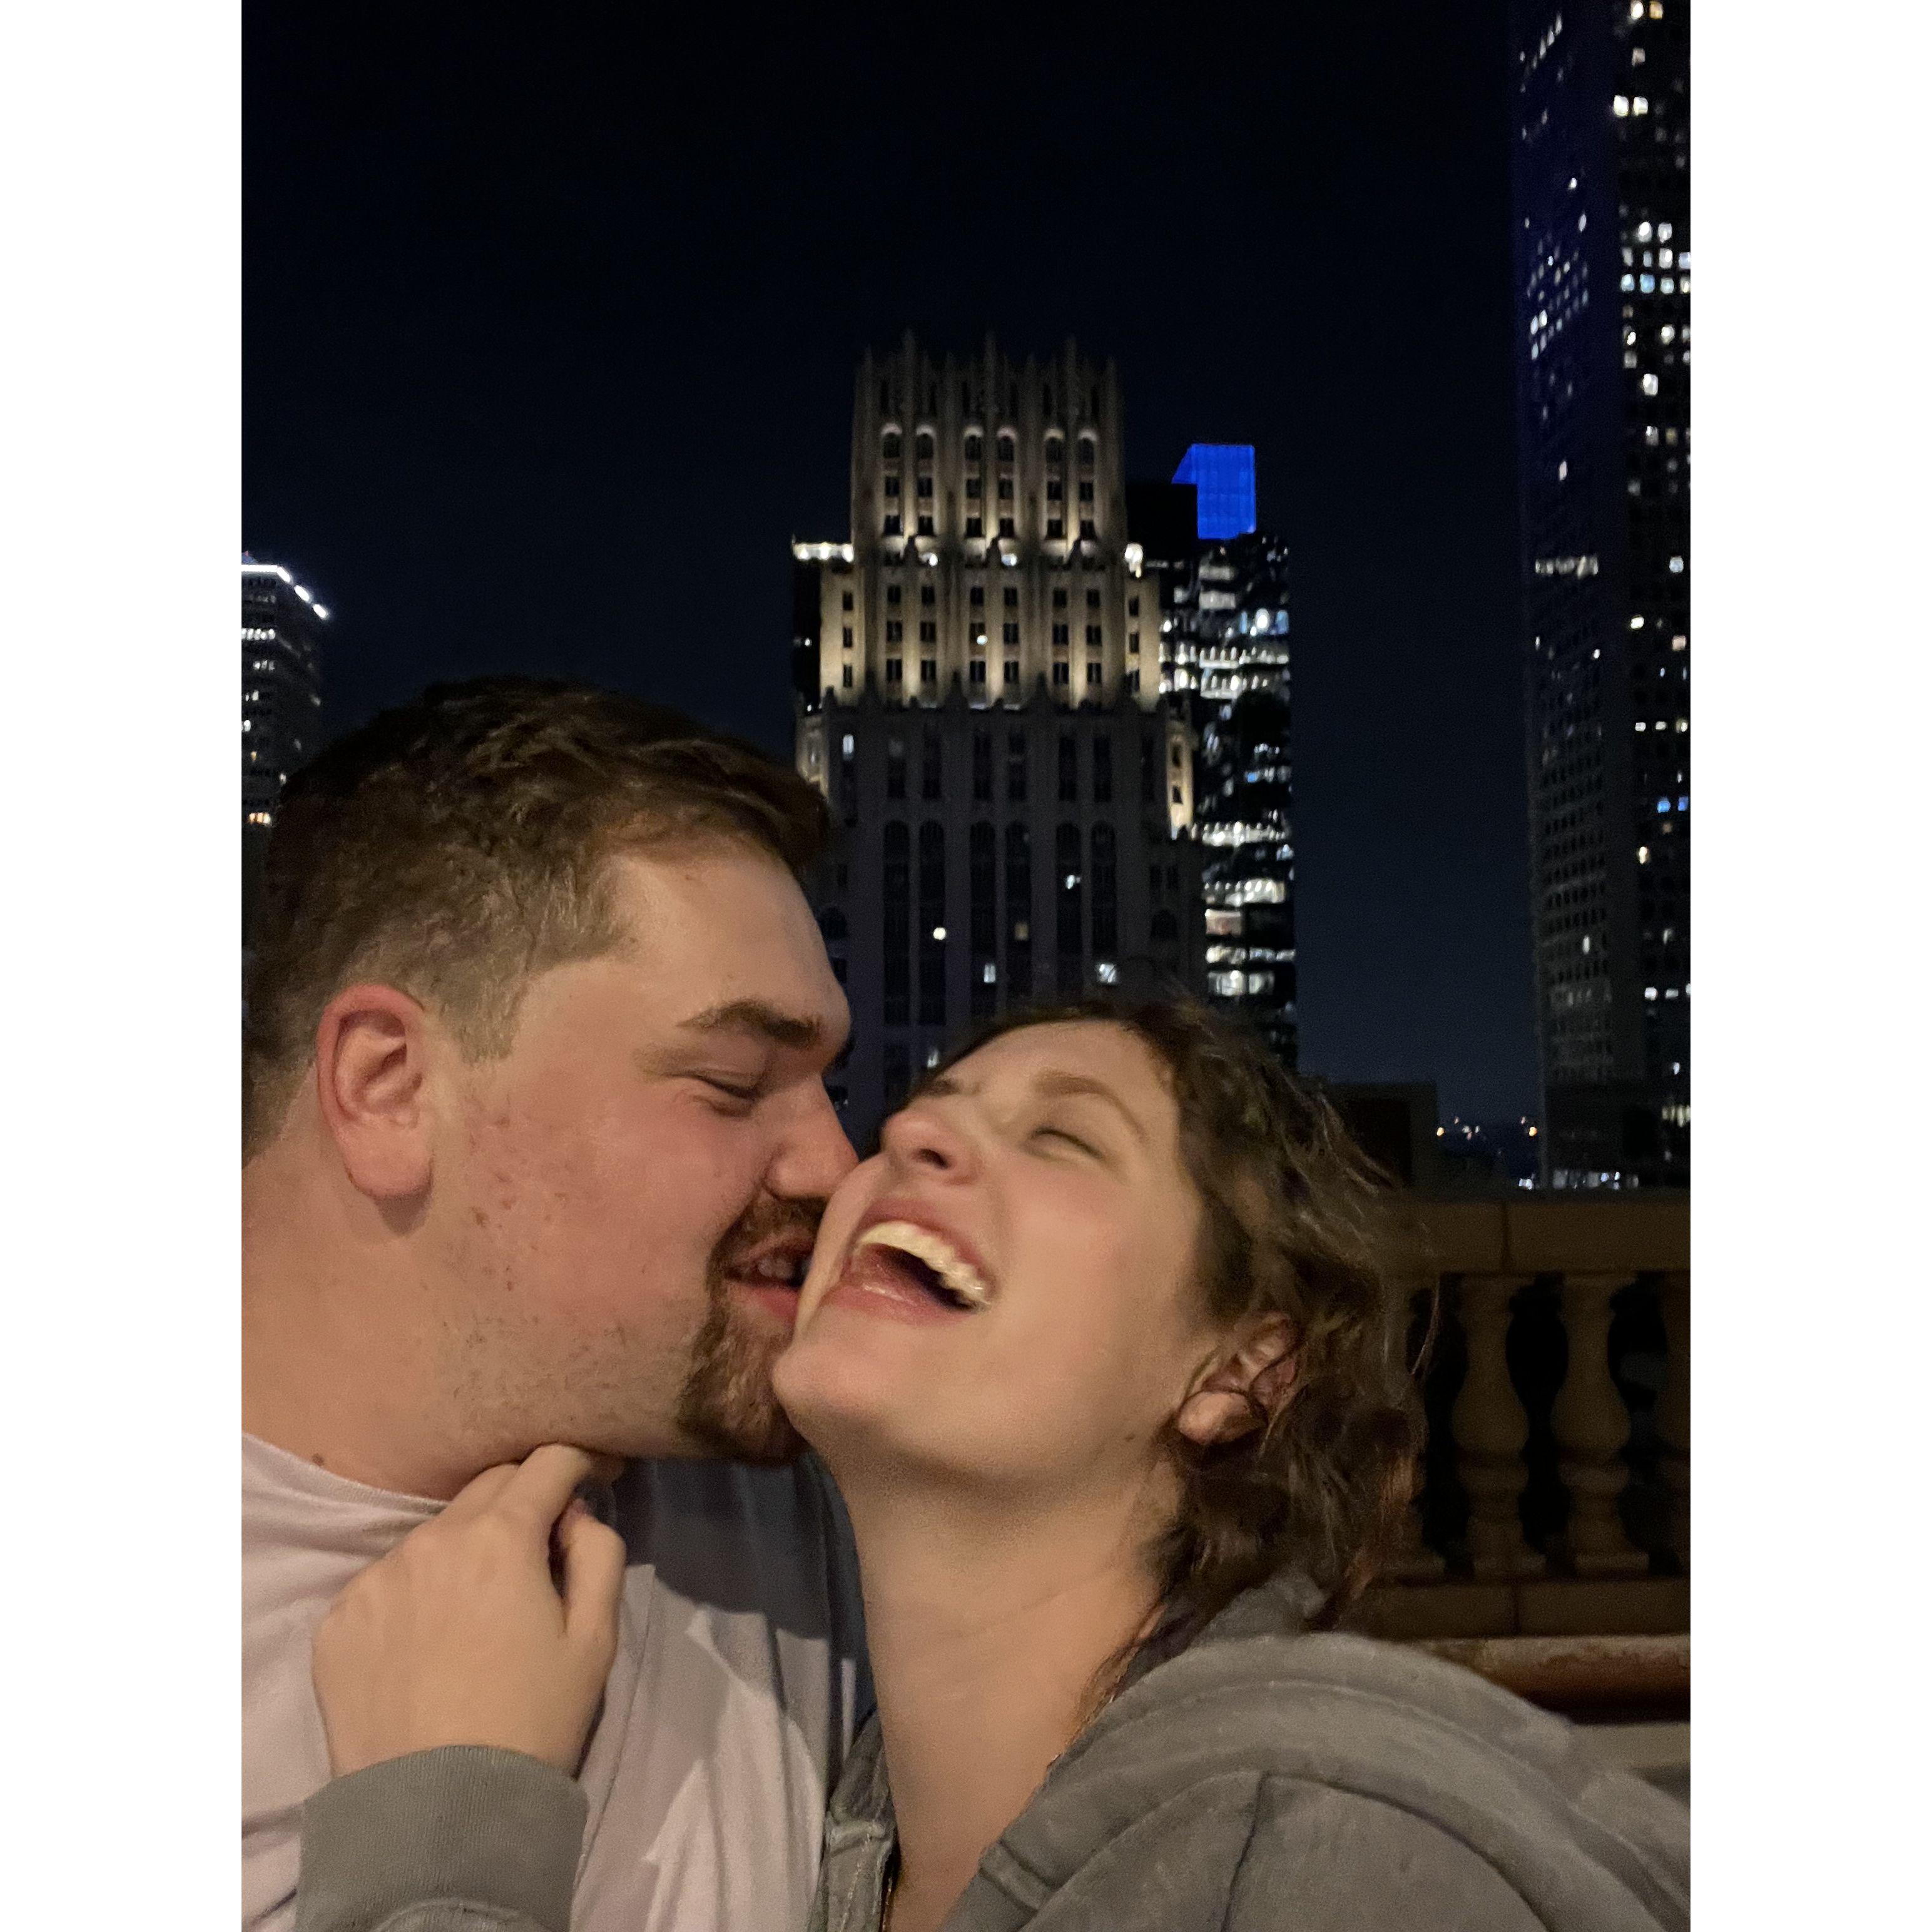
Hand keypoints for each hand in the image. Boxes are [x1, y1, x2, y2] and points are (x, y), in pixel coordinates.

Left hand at [312, 1444, 626, 1776]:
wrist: (438, 1814)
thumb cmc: (532, 1722)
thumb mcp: (595, 1640)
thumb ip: (597, 1554)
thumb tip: (573, 1515)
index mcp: (500, 1538)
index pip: (546, 1463)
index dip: (578, 1462)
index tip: (591, 1479)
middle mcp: (430, 1540)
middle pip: (487, 1487)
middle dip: (523, 1500)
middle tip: (541, 1547)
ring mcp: (375, 1579)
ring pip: (434, 1535)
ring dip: (465, 1549)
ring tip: (477, 1609)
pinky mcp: (337, 1620)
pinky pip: (387, 1581)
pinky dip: (417, 1592)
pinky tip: (428, 1643)